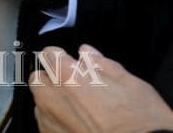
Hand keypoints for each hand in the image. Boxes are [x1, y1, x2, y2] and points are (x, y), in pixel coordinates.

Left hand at [31, 45, 172, 132]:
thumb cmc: (140, 123)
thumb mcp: (132, 85)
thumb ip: (104, 65)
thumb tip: (88, 54)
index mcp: (69, 76)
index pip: (48, 53)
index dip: (61, 57)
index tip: (70, 63)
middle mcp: (52, 96)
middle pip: (39, 77)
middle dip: (53, 78)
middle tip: (76, 88)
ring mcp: (48, 119)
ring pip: (40, 101)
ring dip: (54, 100)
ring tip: (81, 111)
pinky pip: (45, 122)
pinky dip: (57, 121)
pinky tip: (78, 125)